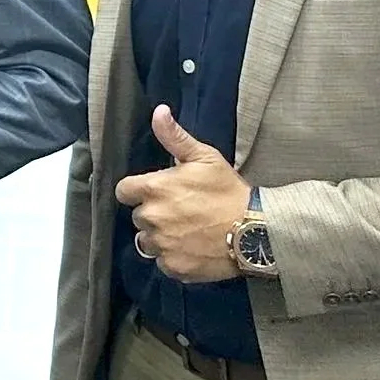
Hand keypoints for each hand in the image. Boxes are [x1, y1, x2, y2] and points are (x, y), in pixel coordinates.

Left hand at [113, 106, 249, 283]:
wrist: (256, 231)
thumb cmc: (229, 191)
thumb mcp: (205, 158)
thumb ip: (175, 137)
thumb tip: (158, 112)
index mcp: (154, 189)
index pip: (123, 191)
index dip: (137, 191)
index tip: (154, 193)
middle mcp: (151, 218)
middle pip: (138, 217)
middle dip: (154, 213)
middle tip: (180, 212)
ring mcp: (162, 245)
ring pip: (147, 241)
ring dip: (160, 237)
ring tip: (186, 232)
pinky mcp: (174, 267)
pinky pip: (163, 263)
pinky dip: (174, 258)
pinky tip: (192, 249)